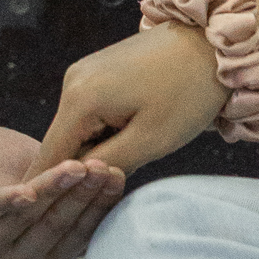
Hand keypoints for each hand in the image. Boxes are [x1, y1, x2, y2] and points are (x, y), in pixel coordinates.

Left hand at [0, 121, 123, 258]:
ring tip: (74, 167)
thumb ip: (66, 175)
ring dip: (51, 196)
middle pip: (53, 231)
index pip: (76, 235)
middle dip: (82, 200)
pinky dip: (3, 204)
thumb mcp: (35, 164)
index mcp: (35, 248)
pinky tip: (25, 191)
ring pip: (23, 223)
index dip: (99, 207)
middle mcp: (10, 258)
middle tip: (103, 168)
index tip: (119, 174)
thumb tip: (116, 171)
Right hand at [30, 25, 228, 175]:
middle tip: (112, 189)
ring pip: (79, 128)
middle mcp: (71, 81)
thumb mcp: (152, 139)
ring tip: (135, 153)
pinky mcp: (98, 70)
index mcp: (79, 99)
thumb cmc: (188, 92)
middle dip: (82, 168)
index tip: (46, 215)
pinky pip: (91, 112)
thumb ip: (110, 164)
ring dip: (98, 148)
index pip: (50, 155)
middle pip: (64, 142)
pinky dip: (106, 130)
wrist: (211, 43)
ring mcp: (84, 72)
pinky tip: (135, 131)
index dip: (50, 188)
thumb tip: (81, 180)